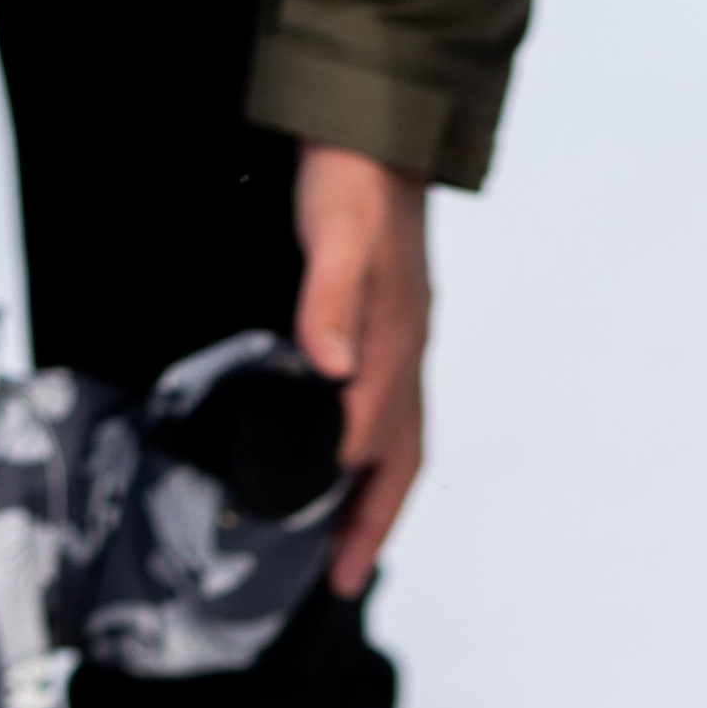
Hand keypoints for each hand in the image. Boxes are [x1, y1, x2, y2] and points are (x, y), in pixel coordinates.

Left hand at [292, 144, 428, 595]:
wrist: (374, 126)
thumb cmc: (352, 179)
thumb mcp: (337, 231)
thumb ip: (329, 297)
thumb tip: (331, 367)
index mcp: (394, 343)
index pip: (365, 437)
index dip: (334, 490)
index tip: (301, 534)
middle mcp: (405, 355)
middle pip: (397, 462)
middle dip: (371, 526)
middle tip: (344, 581)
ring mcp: (401, 346)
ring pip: (396, 445)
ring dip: (373, 502)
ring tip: (344, 550)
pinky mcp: (389, 333)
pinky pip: (388, 416)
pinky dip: (370, 459)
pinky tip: (342, 467)